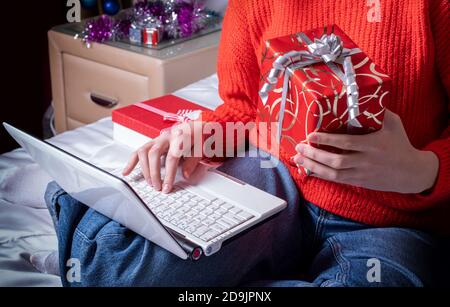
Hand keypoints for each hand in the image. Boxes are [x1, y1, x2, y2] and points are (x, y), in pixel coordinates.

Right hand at [123, 121, 202, 193]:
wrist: (195, 127)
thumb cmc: (198, 138)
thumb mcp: (201, 148)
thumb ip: (193, 161)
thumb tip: (185, 175)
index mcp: (179, 137)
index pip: (171, 157)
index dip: (169, 174)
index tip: (167, 187)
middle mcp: (166, 137)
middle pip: (154, 153)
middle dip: (154, 172)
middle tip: (157, 187)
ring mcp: (157, 139)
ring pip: (144, 151)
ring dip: (144, 169)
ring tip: (150, 183)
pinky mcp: (152, 142)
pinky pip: (138, 151)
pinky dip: (131, 162)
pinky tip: (127, 172)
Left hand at [292, 110, 438, 193]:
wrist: (411, 172)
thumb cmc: (400, 143)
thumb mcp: (393, 124)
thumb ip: (377, 112)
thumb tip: (358, 95)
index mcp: (374, 145)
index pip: (347, 143)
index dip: (327, 140)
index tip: (311, 135)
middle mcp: (366, 161)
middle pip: (336, 161)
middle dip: (315, 155)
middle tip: (299, 147)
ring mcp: (361, 174)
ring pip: (333, 174)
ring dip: (313, 166)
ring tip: (298, 158)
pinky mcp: (358, 182)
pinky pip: (337, 180)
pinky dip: (321, 175)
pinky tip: (309, 169)